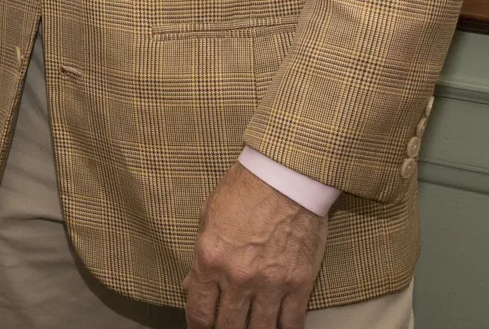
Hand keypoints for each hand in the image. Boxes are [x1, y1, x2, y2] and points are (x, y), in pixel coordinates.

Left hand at [184, 165, 325, 328]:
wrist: (286, 175)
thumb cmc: (244, 189)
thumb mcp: (208, 217)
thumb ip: (198, 258)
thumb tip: (189, 286)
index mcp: (210, 260)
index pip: (199, 312)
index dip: (197, 327)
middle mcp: (238, 277)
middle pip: (228, 327)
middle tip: (225, 328)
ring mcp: (270, 283)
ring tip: (251, 328)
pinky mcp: (298, 283)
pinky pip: (291, 322)